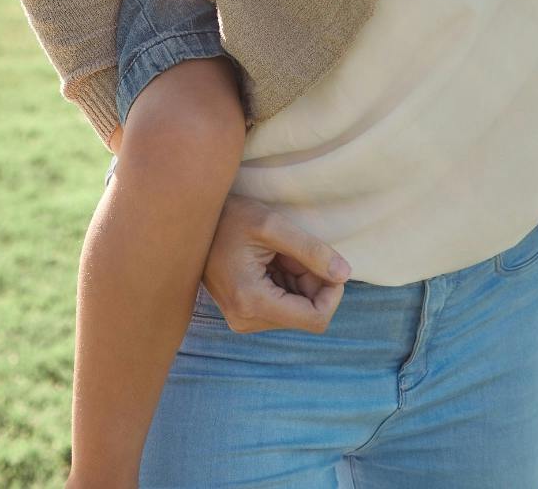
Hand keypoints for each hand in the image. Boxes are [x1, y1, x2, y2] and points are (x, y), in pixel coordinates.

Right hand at [200, 195, 349, 332]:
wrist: (193, 223)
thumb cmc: (229, 217)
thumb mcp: (271, 224)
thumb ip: (311, 250)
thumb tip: (345, 274)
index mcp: (252, 302)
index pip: (316, 319)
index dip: (332, 293)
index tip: (326, 263)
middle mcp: (246, 320)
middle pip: (307, 315)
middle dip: (311, 283)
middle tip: (292, 252)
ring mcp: (242, 320)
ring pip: (296, 311)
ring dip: (298, 282)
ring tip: (277, 255)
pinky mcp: (242, 315)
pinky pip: (282, 308)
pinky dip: (286, 284)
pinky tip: (270, 263)